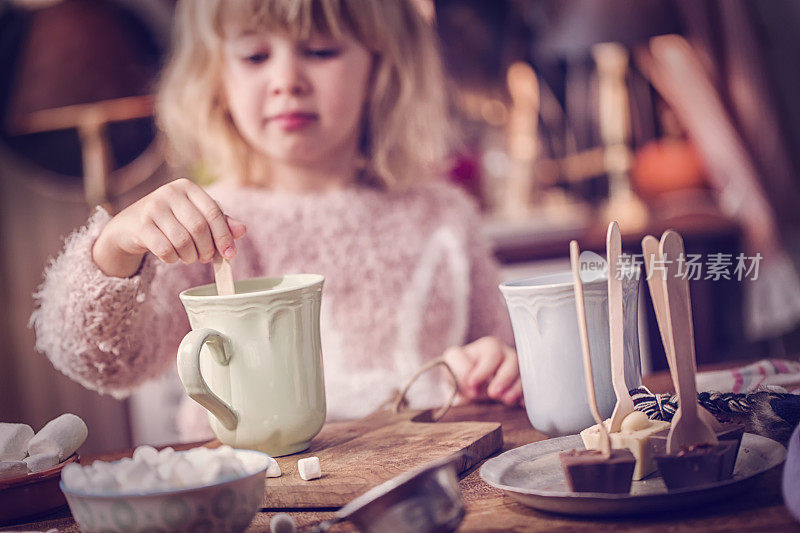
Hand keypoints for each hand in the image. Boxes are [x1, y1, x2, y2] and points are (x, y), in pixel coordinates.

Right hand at [92, 178, 246, 277]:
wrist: (129, 226)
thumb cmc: (170, 221)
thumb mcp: (195, 216)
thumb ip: (219, 222)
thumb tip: (242, 231)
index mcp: (187, 187)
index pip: (214, 212)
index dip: (224, 236)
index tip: (230, 254)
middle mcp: (169, 192)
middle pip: (199, 228)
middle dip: (207, 249)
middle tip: (206, 258)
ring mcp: (152, 207)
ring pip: (183, 241)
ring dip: (190, 256)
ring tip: (189, 257)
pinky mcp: (140, 225)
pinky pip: (165, 250)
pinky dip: (173, 259)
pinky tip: (172, 256)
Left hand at [442, 336, 522, 405]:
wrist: (466, 389)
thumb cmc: (457, 374)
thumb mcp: (451, 368)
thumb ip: (458, 371)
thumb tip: (473, 387)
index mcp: (487, 347)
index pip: (492, 352)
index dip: (483, 369)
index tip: (472, 384)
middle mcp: (505, 355)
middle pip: (512, 360)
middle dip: (504, 377)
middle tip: (493, 393)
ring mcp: (516, 369)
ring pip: (523, 373)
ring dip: (516, 387)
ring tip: (506, 400)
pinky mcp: (521, 384)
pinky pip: (531, 387)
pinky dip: (527, 395)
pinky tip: (520, 404)